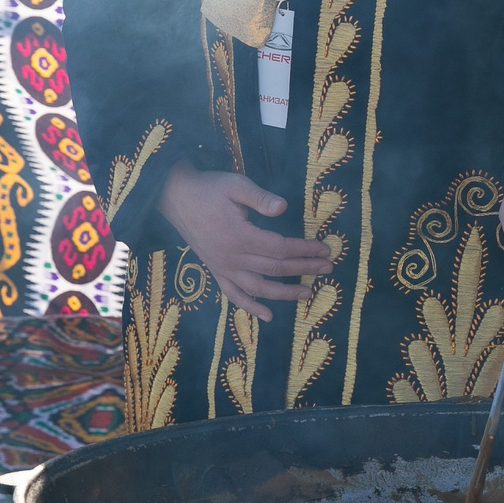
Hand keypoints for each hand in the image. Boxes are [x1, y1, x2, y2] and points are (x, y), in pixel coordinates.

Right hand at [155, 160, 332, 321]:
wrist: (175, 197)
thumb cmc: (208, 188)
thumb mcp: (235, 185)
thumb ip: (260, 198)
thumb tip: (284, 207)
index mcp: (239, 236)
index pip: (281, 248)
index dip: (305, 250)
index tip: (325, 249)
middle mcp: (232, 257)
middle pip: (275, 269)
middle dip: (304, 269)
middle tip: (328, 269)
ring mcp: (223, 267)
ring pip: (258, 288)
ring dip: (284, 293)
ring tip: (307, 294)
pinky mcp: (215, 271)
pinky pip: (233, 295)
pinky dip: (250, 307)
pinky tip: (268, 316)